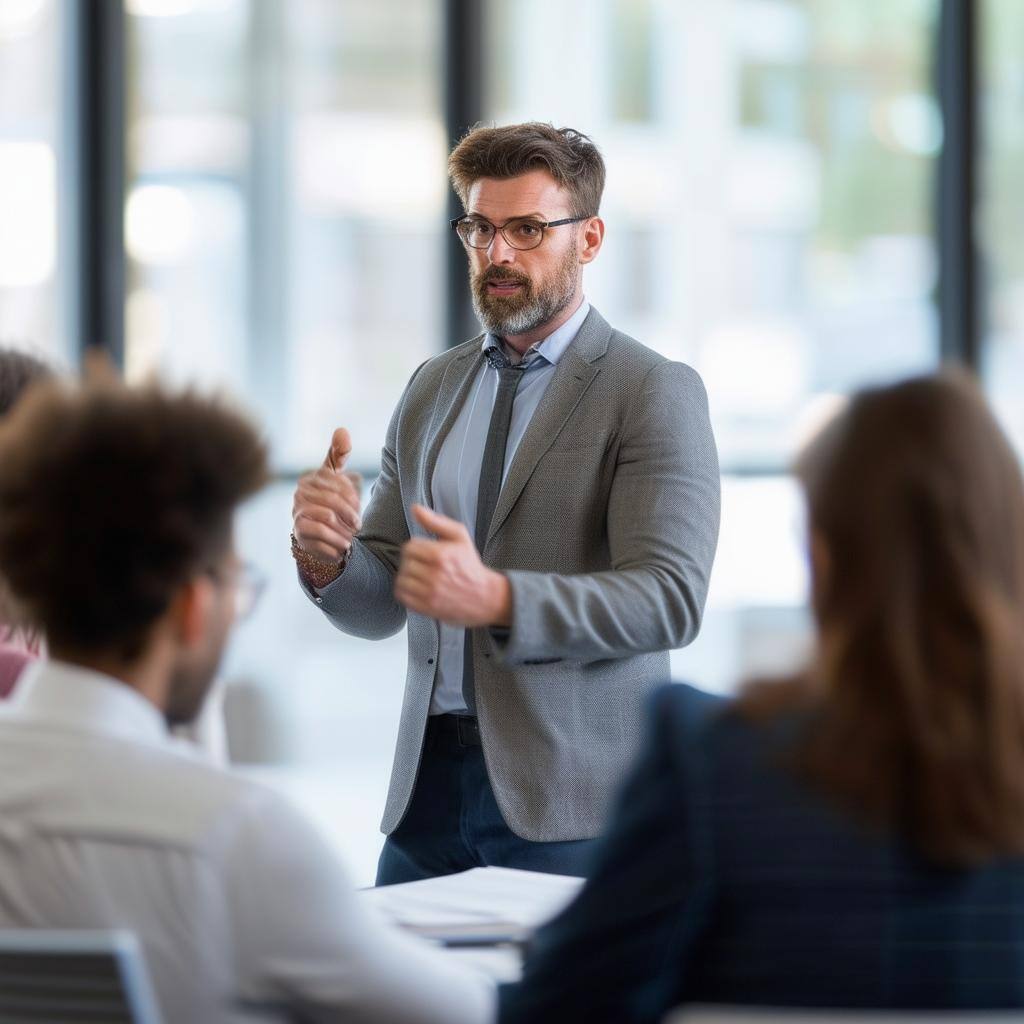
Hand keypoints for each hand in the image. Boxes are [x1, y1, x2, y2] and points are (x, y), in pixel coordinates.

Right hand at [292, 427, 362, 564]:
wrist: (316, 535)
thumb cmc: (328, 501)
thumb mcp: (335, 476)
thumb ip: (338, 454)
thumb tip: (342, 430)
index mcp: (310, 478)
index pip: (338, 482)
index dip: (353, 496)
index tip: (359, 506)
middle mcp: (299, 494)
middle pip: (334, 500)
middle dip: (351, 514)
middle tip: (359, 524)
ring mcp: (297, 512)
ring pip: (328, 517)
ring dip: (344, 528)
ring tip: (351, 535)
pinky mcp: (299, 532)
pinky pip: (320, 533)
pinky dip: (336, 541)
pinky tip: (342, 545)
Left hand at [395, 505, 510, 626]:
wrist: (484, 596)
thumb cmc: (470, 565)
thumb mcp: (459, 537)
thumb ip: (436, 521)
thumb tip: (415, 508)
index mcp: (441, 555)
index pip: (409, 547)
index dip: (416, 548)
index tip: (425, 553)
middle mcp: (434, 575)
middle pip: (405, 563)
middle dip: (413, 562)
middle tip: (425, 565)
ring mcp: (429, 593)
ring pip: (401, 579)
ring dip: (408, 577)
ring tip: (421, 576)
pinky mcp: (426, 607)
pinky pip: (402, 595)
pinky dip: (406, 591)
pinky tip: (418, 587)